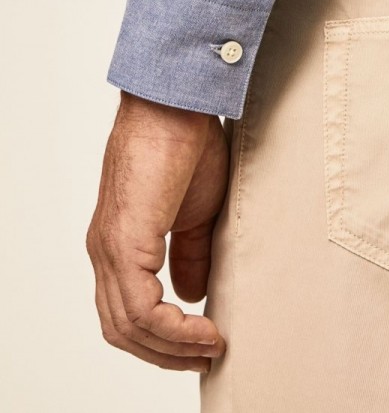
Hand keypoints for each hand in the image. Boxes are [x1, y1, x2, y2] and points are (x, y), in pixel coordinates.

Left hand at [86, 90, 228, 372]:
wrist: (177, 106)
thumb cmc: (186, 146)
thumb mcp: (194, 213)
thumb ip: (189, 255)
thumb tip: (190, 294)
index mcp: (118, 244)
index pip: (126, 311)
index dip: (163, 337)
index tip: (205, 340)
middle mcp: (104, 252)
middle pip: (121, 329)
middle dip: (166, 353)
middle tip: (206, 356)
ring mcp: (109, 248)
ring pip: (128, 326)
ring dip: (172, 347)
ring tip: (210, 346)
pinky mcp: (125, 241)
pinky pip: (141, 308)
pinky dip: (174, 329)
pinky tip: (205, 328)